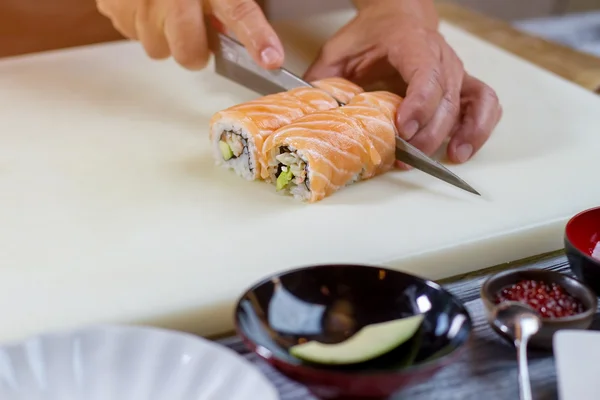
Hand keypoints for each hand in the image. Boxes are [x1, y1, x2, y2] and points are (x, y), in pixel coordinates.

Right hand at [96, 0, 283, 69]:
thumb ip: (229, 2)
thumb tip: (254, 39)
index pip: (238, 11)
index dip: (256, 37)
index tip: (271, 59)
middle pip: (188, 53)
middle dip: (195, 51)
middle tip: (196, 31)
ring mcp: (139, 3)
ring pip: (157, 49)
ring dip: (165, 36)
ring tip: (166, 8)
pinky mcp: (113, 7)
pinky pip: (133, 34)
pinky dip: (141, 23)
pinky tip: (146, 3)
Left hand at [304, 0, 501, 163]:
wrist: (398, 15)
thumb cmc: (370, 35)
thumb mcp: (338, 52)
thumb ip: (322, 80)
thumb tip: (304, 112)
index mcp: (410, 43)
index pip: (424, 74)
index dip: (418, 103)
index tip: (404, 128)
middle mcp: (439, 56)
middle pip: (446, 98)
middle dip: (429, 131)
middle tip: (406, 155)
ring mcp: (455, 70)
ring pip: (469, 102)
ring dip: (462, 132)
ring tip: (448, 157)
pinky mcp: (462, 83)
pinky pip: (484, 104)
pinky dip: (479, 127)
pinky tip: (461, 149)